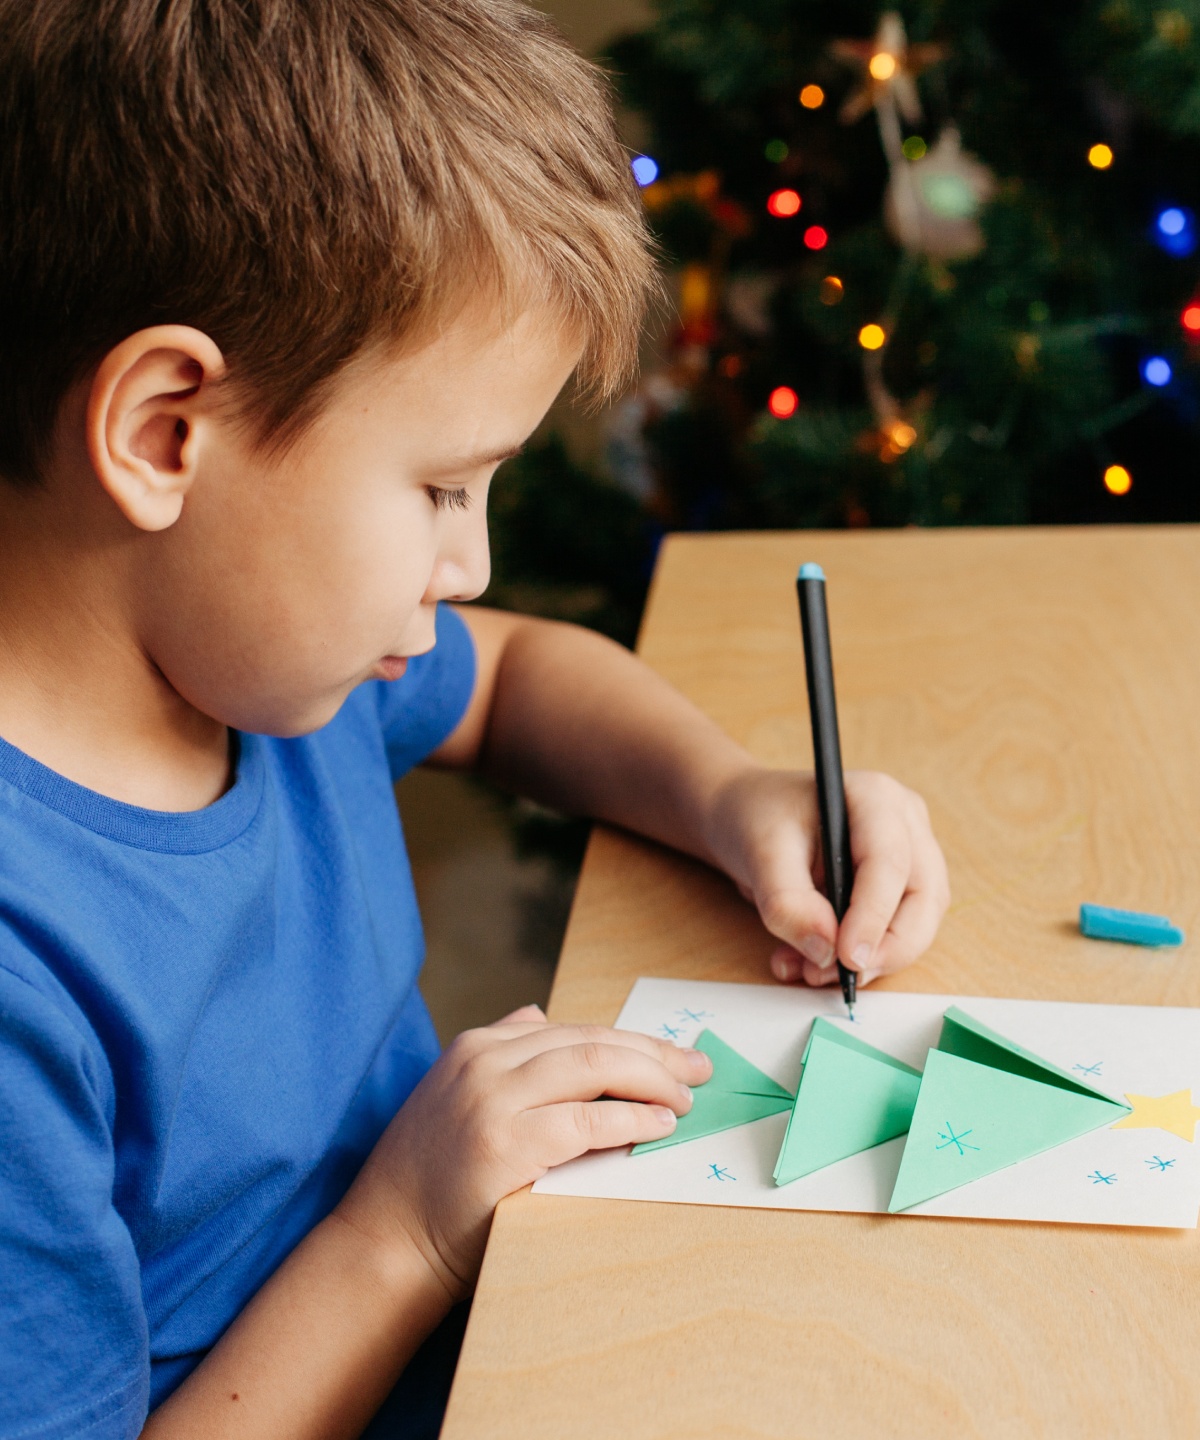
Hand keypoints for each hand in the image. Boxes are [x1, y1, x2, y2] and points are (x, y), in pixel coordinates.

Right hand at [335, 1006, 711, 1298]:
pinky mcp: (504, 1144)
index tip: (673, 1056)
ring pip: (593, 1067)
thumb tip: (540, 1016)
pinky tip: (658, 1124)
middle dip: (653, 1053)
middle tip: (698, 1068)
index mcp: (476, 1048)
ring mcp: (491, 1100)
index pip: (573, 1031)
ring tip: (685, 1098)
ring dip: (650, 1079)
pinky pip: (585, 1120)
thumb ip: (500, 1054)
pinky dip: (630, 1118)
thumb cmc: (430, 1179)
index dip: (631, 1041)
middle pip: (590, 1041)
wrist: (386, 1241)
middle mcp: (484, 1062)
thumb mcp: (455, 1095)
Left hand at [706, 766, 949, 990]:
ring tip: (810, 970)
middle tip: (841, 978)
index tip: (846, 958)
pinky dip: (860, 958)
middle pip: (923, 898)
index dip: (872, 917)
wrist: (749, 818)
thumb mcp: (759, 852)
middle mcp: (905, 824)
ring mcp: (910, 855)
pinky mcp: (900, 887)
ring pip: (917, 923)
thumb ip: (788, 902)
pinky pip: (895, 933)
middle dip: (887, 949)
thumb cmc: (758, 818)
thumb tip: (825, 949)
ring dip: (872, 960)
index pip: (890, 864)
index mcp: (876, 798)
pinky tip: (813, 963)